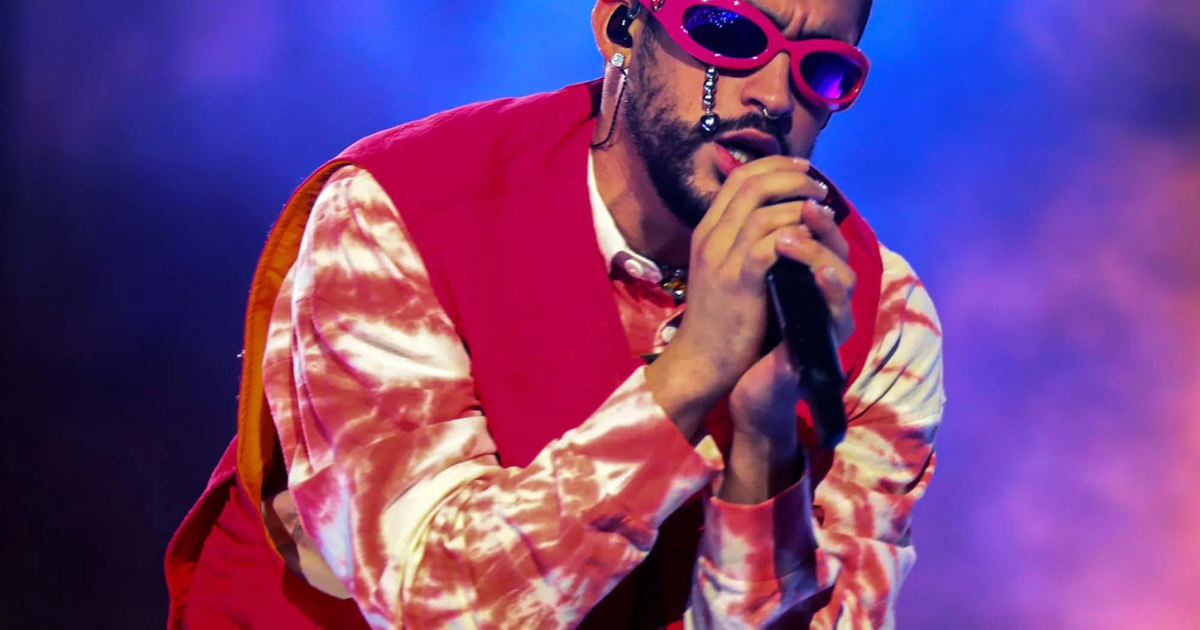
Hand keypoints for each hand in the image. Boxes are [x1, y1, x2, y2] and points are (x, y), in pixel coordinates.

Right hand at [645, 156, 832, 435]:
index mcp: (707, 231)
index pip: (738, 178)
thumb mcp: (722, 269)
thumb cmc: (719, 317)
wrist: (701, 360)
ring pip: (763, 211)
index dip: (774, 166)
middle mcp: (711, 238)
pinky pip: (769, 246)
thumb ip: (741, 240)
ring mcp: (722, 259)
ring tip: (822, 212)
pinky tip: (810, 241)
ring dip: (798, 206)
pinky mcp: (739, 283)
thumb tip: (776, 213)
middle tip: (818, 187)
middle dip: (792, 178)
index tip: (803, 169)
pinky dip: (794, 237)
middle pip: (751, 184)